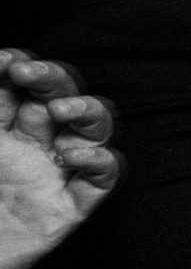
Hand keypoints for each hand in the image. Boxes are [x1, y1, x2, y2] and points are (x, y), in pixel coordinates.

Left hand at [0, 52, 118, 268]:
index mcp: (1, 131)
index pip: (23, 87)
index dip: (21, 65)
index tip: (5, 61)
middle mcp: (33, 147)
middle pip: (63, 97)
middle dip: (51, 79)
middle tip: (25, 74)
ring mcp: (55, 174)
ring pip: (95, 130)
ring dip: (85, 111)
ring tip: (59, 110)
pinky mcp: (69, 206)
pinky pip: (102, 179)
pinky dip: (98, 161)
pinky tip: (73, 156)